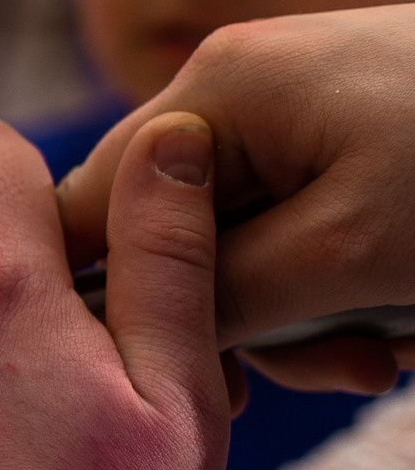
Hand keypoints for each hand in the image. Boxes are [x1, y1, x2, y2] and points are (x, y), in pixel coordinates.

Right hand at [57, 5, 414, 389]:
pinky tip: (407, 318)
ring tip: (388, 353)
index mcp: (214, 92)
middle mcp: (240, 88)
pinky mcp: (354, 137)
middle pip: (172, 239)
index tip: (150, 381)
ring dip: (307, 320)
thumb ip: (211, 293)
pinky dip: (346, 288)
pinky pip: (304, 231)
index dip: (104, 303)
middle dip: (242, 322)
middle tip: (333, 371)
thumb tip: (117, 331)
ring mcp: (300, 109)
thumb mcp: (343, 256)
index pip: (86, 210)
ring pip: (244, 250)